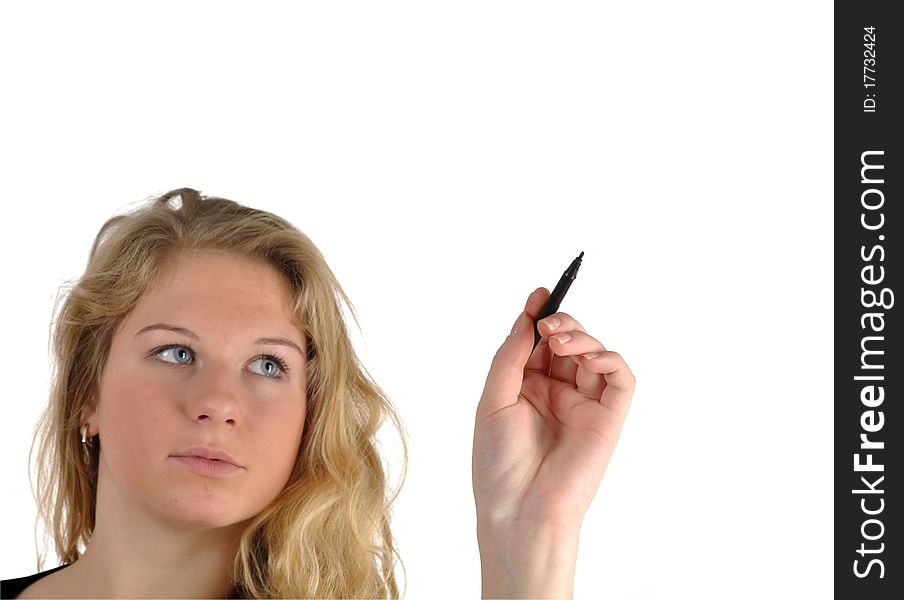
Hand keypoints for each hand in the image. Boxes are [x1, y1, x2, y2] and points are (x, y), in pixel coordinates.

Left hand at [472, 287, 635, 532]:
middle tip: (549, 324)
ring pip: (596, 354)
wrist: (518, 511)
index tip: (539, 294)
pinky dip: (611, 359)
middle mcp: (557, 393)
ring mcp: (584, 405)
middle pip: (569, 342)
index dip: (540, 316)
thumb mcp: (494, 400)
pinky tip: (590, 357)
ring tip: (561, 340)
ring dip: (582, 337)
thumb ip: (511, 357)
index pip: (540, 343)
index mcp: (527, 388)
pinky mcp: (608, 420)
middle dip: (561, 323)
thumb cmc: (498, 464)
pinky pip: (621, 380)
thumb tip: (526, 317)